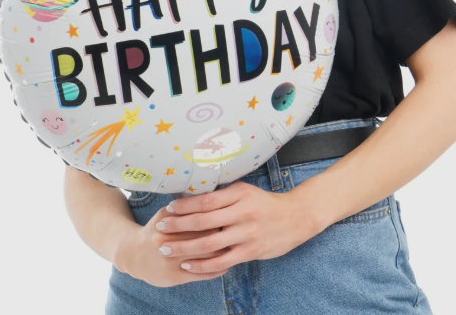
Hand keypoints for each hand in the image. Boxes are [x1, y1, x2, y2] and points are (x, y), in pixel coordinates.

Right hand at [113, 206, 230, 286]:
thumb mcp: (165, 213)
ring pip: (205, 257)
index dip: (217, 216)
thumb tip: (210, 194)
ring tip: (234, 245)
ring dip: (223, 252)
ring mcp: (170, 261)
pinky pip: (202, 274)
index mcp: (166, 223)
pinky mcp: (174, 277)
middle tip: (235, 229)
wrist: (134, 255)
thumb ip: (185, 205)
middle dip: (222, 234)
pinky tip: (226, 264)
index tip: (229, 213)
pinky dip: (217, 269)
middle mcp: (166, 242)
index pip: (200, 218)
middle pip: (204, 237)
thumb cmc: (156, 229)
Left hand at [154, 181, 315, 273]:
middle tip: (160, 228)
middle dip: (178, 226)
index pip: (205, 200)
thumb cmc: (265, 203)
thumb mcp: (245, 191)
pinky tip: (187, 264)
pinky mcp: (251, 251)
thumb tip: (194, 196)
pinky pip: (221, 261)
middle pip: (203, 221)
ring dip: (184, 247)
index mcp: (239, 194)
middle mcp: (242, 212)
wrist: (295, 217)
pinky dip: (202, 264)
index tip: (168, 208)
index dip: (184, 205)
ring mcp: (246, 233)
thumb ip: (223, 195)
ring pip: (209, 243)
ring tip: (166, 248)